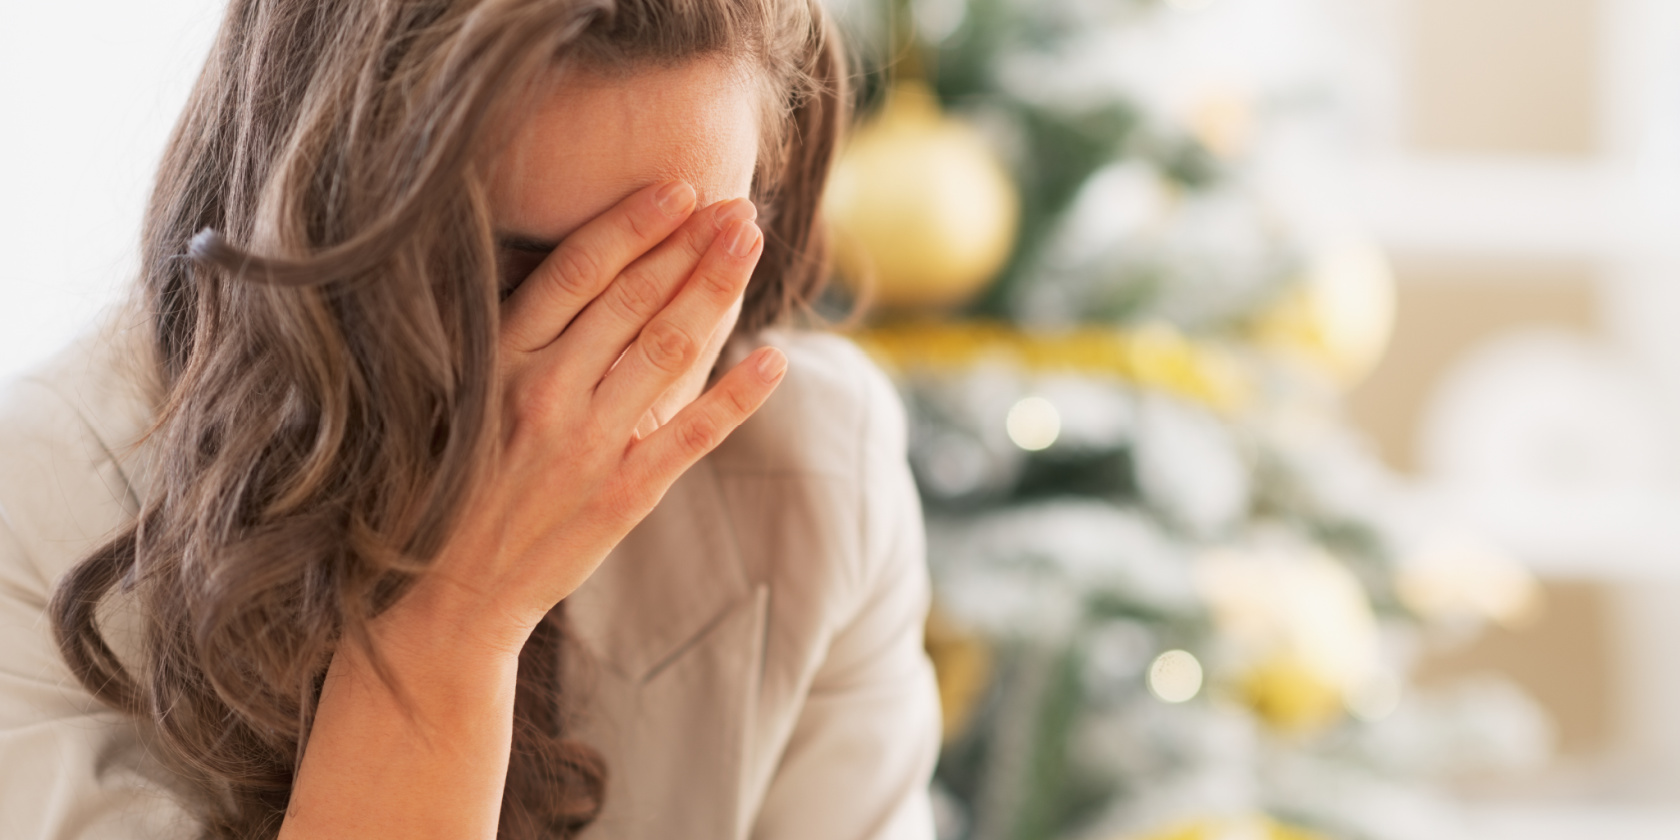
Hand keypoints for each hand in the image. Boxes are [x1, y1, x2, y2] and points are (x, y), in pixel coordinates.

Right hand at [401, 180, 782, 651]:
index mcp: (497, 362)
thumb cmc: (452, 488)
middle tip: (737, 205)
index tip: (679, 187)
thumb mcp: (461, 400)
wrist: (443, 598)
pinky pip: (692, 433)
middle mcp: (543, 394)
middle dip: (692, 243)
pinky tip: (773, 359)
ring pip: (667, 349)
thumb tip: (587, 279)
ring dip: (716, 290)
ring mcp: (587, 445)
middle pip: (633, 299)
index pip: (577, 271)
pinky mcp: (623, 496)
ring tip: (752, 244)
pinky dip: (736, 394)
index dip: (634, 224)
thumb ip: (517, 344)